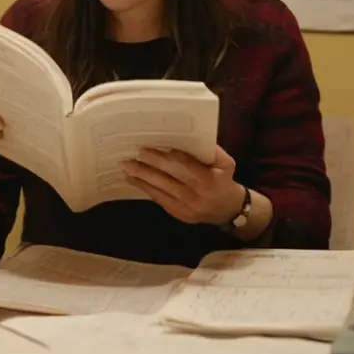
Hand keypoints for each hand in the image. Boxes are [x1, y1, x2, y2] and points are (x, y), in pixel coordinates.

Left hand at [122, 145, 245, 224]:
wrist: (227, 210)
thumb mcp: (226, 164)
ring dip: (142, 179)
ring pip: (161, 191)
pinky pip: (159, 200)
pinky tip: (134, 180)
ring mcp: (186, 208)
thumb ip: (213, 152)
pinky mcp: (178, 214)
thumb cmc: (224, 180)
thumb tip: (193, 139)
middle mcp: (197, 196)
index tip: (162, 149)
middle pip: (170, 180)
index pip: (190, 168)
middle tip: (136, 155)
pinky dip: (146, 189)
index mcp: (210, 181)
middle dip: (151, 167)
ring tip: (127, 168)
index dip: (176, 159)